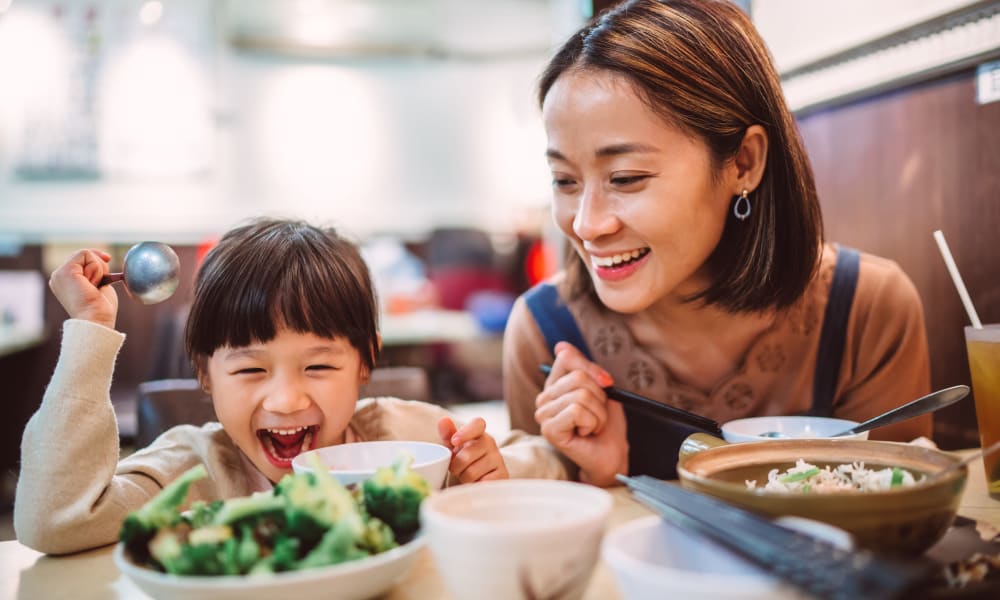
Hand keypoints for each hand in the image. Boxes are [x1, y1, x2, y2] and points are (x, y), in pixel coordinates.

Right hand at [48, 249, 118, 329]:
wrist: (95, 319)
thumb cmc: (100, 308)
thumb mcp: (99, 284)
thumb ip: (96, 271)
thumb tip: (104, 257)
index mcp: (65, 281)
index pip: (80, 260)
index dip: (96, 260)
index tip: (107, 266)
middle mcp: (58, 276)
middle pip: (83, 255)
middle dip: (99, 265)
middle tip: (99, 284)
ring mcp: (59, 273)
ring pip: (86, 254)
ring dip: (98, 269)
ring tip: (94, 287)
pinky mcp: (65, 271)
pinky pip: (85, 254)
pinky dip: (96, 267)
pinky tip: (93, 283)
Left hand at [437, 416, 508, 482]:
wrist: (480, 479)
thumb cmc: (465, 461)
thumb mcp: (454, 447)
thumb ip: (448, 433)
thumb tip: (443, 420)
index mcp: (479, 433)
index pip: (477, 424)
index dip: (465, 432)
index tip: (454, 442)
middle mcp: (491, 443)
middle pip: (466, 455)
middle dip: (456, 466)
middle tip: (458, 469)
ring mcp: (498, 459)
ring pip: (471, 473)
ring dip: (464, 478)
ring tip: (468, 477)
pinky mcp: (503, 475)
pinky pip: (481, 483)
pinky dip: (474, 486)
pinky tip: (477, 483)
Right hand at [534, 341, 627, 486]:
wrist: (612, 455)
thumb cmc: (606, 425)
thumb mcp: (600, 390)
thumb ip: (583, 368)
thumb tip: (561, 346)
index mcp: (554, 386)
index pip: (567, 358)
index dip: (593, 370)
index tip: (606, 384)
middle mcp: (544, 399)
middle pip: (578, 378)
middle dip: (599, 398)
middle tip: (597, 415)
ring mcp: (544, 414)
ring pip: (580, 396)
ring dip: (598, 413)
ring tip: (593, 426)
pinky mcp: (549, 429)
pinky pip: (577, 410)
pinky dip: (592, 422)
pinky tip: (586, 433)